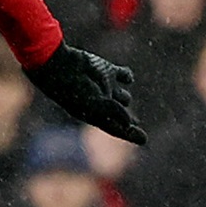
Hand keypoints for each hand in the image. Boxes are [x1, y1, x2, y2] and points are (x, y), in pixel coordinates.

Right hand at [28, 43, 145, 143]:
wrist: (61, 66)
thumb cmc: (73, 90)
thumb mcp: (93, 104)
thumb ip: (113, 111)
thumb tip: (129, 122)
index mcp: (97, 116)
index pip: (117, 128)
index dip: (130, 134)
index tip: (144, 140)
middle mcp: (101, 103)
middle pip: (120, 115)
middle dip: (128, 121)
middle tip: (136, 125)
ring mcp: (104, 87)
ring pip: (121, 96)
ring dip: (125, 98)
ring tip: (125, 99)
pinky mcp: (106, 70)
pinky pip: (123, 75)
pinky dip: (127, 77)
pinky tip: (128, 79)